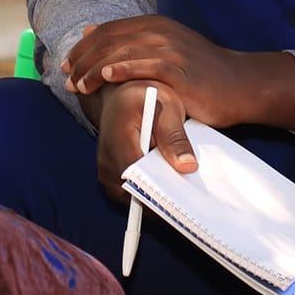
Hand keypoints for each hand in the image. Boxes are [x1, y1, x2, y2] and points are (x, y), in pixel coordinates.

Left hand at [66, 15, 294, 133]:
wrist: (240, 84)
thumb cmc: (200, 72)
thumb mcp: (164, 48)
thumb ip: (130, 40)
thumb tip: (90, 29)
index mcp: (154, 24)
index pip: (107, 30)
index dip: (83, 46)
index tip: (66, 64)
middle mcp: (159, 31)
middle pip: (109, 40)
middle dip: (83, 59)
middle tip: (67, 78)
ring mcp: (170, 49)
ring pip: (122, 52)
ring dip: (95, 69)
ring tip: (78, 85)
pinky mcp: (179, 70)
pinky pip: (145, 66)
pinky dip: (123, 68)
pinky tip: (107, 76)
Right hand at [93, 80, 195, 201]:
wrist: (122, 92)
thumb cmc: (145, 95)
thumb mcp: (167, 106)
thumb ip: (175, 137)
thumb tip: (188, 167)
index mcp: (118, 139)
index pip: (137, 178)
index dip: (159, 194)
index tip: (182, 202)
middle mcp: (106, 159)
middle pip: (134, 194)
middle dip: (161, 199)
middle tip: (189, 201)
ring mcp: (106, 170)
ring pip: (132, 198)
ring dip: (155, 196)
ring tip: (180, 191)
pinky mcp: (110, 177)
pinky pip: (130, 194)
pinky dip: (148, 192)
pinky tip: (167, 184)